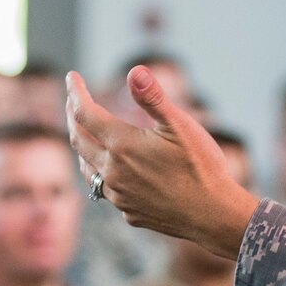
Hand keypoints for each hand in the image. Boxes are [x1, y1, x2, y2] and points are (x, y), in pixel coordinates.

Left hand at [66, 68, 258, 259]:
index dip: (75, 92)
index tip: (72, 77)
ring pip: (87, 168)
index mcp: (122, 145)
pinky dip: (101, 173)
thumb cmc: (201, 166)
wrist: (213, 215)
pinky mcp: (128, 212)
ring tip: (84, 136)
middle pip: (78, 140)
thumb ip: (153, 97)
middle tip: (73, 102)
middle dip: (72, 117)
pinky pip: (106, 191)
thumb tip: (134, 70)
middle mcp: (112, 171)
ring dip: (82, 148)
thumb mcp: (181, 125)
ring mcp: (118, 195)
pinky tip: (112, 172)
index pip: (85, 113)